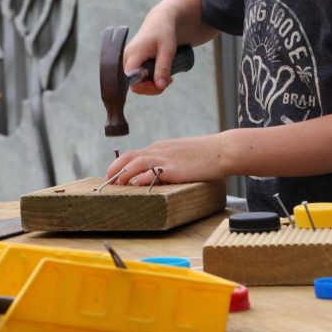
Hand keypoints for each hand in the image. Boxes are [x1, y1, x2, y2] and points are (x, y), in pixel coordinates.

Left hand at [104, 135, 227, 184]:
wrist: (223, 150)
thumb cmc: (206, 154)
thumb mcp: (182, 153)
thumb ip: (169, 160)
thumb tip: (159, 173)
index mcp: (161, 147)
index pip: (135, 154)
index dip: (122, 164)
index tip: (114, 173)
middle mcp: (160, 150)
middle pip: (130, 156)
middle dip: (116, 167)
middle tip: (108, 179)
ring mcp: (167, 158)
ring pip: (136, 162)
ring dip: (123, 173)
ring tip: (116, 183)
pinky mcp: (175, 168)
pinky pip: (153, 171)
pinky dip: (141, 177)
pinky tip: (134, 184)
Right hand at [124, 9, 180, 94]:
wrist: (160, 22)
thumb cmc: (164, 32)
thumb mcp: (168, 50)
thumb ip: (163, 68)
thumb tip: (160, 86)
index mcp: (133, 55)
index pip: (132, 80)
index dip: (146, 87)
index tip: (162, 84)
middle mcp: (126, 59)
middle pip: (133, 84)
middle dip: (151, 88)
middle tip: (168, 81)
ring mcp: (128, 61)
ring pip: (135, 83)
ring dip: (151, 85)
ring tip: (166, 77)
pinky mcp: (132, 63)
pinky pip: (137, 78)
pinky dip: (149, 81)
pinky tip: (160, 75)